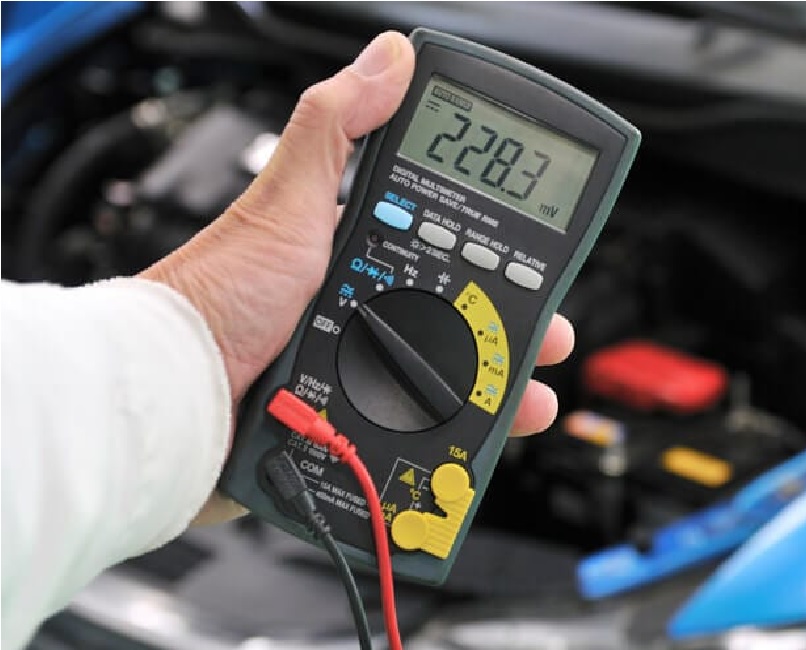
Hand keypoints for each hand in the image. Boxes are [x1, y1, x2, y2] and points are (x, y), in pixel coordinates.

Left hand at [141, 32, 574, 523]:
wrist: (169, 404)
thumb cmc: (215, 301)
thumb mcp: (286, 205)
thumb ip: (335, 130)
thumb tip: (387, 58)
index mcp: (352, 254)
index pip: (443, 244)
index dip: (495, 251)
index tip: (534, 256)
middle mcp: (358, 312)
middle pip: (456, 316)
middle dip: (511, 324)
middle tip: (547, 330)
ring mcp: (355, 372)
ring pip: (448, 378)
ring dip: (500, 384)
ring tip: (530, 391)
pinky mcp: (346, 423)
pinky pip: (417, 429)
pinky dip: (457, 435)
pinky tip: (483, 435)